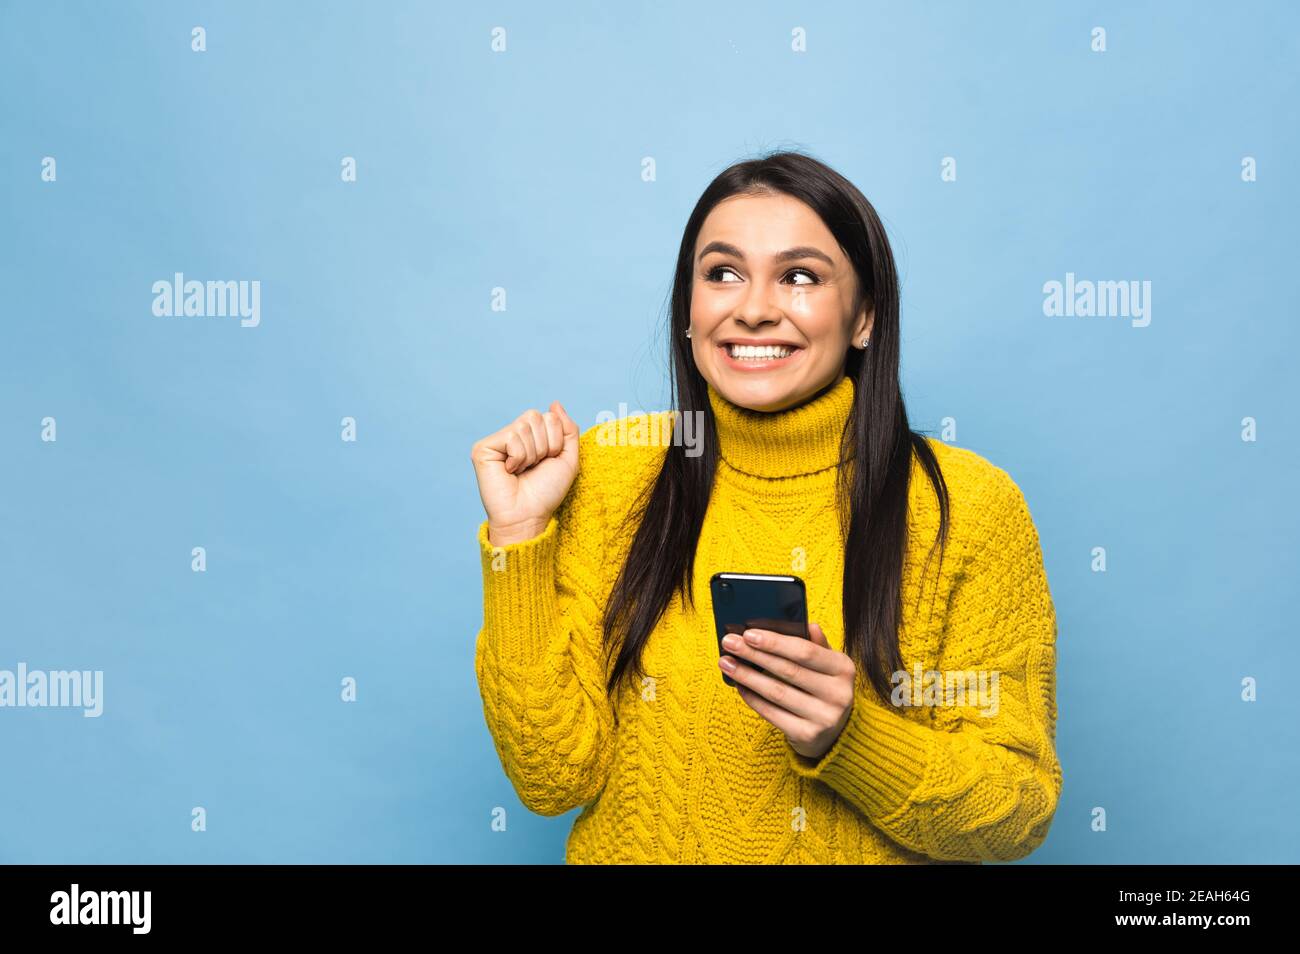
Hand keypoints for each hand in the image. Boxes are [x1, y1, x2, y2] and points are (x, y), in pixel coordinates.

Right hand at [470, 401, 579, 545]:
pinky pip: (511, 436)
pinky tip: (510, 470)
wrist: (529, 515)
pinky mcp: (483, 448)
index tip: (547, 461)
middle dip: (545, 445)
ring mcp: (497, 440)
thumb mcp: (568, 458)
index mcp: (532, 436)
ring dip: (531, 454)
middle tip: (534, 466)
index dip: (556, 440)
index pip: (549, 416)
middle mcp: (513, 435)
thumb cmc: (546, 492)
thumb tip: (555, 403)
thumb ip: (568, 429)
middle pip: (536, 416)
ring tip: (522, 470)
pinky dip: (518, 456)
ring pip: (524, 426)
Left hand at [719, 622, 855, 761]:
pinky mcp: (807, 735)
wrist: (836, 733)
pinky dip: (752, 698)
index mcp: (844, 669)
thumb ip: (817, 645)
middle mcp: (838, 694)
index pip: (805, 651)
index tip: (748, 633)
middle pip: (787, 670)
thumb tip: (808, 625)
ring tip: (726, 663)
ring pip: (776, 692)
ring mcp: (824, 717)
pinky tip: (739, 685)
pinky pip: (772, 713)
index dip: (775, 642)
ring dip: (747, 676)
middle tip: (729, 643)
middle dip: (754, 655)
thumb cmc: (825, 689)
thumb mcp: (828, 665)